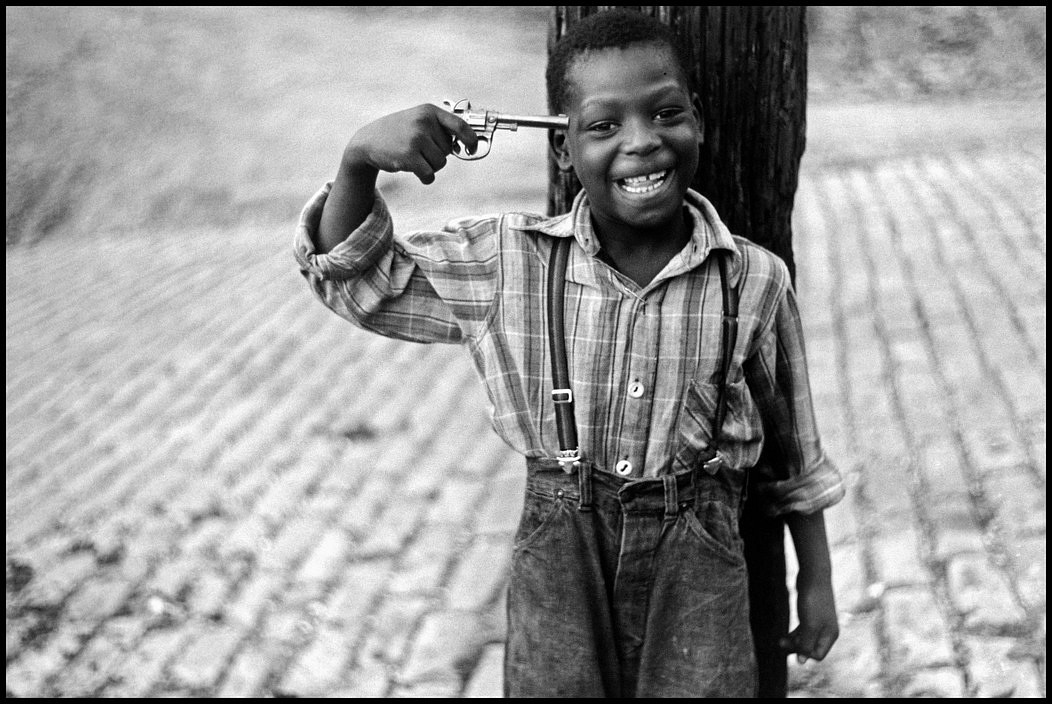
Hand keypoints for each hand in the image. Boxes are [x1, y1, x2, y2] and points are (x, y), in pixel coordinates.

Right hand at [344, 104, 478, 184]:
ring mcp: (416, 138)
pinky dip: (425, 177)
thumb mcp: (418, 121)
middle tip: (419, 149)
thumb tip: (465, 145)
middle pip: (449, 150)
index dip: (471, 139)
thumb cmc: (398, 133)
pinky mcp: (409, 155)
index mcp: (429, 111)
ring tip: (414, 157)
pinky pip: (430, 174)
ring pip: (441, 163)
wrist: (368, 141)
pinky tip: (413, 170)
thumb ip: (440, 129)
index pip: (460, 125)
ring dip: (430, 166)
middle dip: (437, 154)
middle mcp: (424, 122)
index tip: (473, 148)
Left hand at [779, 571, 838, 662]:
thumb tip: (801, 662)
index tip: (791, 644)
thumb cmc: (813, 601)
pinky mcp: (811, 614)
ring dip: (794, 642)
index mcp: (830, 635)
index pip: (818, 655)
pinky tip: (785, 635)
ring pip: (806, 639)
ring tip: (780, 642)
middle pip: (811, 648)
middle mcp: (827, 630)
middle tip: (781, 644)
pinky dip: (795, 634)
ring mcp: (819, 622)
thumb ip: (806, 644)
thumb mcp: (810, 625)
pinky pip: (803, 630)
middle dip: (797, 648)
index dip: (804, 653)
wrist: (813, 576)